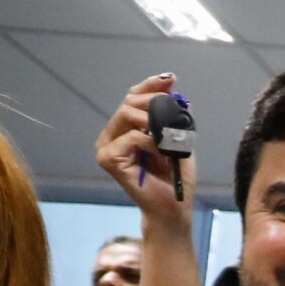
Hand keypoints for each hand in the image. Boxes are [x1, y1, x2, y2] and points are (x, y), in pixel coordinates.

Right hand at [94, 73, 190, 219]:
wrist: (172, 206)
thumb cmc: (174, 177)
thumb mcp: (177, 140)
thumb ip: (172, 117)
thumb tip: (172, 89)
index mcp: (125, 128)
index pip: (132, 97)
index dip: (150, 85)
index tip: (170, 79)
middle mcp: (112, 135)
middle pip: (128, 102)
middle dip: (152, 101)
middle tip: (172, 111)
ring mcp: (106, 147)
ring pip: (126, 114)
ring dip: (152, 122)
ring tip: (166, 138)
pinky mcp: (107, 159)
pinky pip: (131, 137)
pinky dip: (150, 141)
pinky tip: (160, 152)